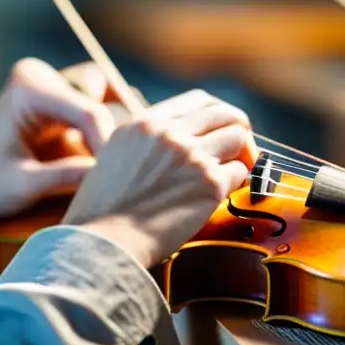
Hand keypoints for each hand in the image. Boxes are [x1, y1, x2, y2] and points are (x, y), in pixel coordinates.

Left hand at [0, 58, 115, 249]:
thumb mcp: (22, 186)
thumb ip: (68, 177)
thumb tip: (114, 176)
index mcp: (28, 89)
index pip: (89, 113)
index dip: (109, 146)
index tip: (118, 180)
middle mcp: (41, 77)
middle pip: (102, 95)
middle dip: (116, 132)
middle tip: (124, 169)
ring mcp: (50, 85)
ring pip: (104, 95)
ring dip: (113, 128)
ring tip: (119, 164)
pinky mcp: (58, 100)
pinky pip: (95, 106)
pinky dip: (105, 131)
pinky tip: (109, 160)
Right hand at [63, 89, 257, 268]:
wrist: (103, 243)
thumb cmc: (102, 212)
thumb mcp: (114, 157)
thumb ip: (145, 143)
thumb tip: (175, 145)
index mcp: (144, 123)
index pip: (198, 100)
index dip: (217, 115)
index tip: (219, 131)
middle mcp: (169, 133)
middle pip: (224, 114)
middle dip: (238, 130)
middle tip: (239, 151)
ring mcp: (191, 156)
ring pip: (238, 137)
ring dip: (242, 155)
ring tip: (233, 174)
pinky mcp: (208, 184)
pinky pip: (241, 172)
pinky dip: (237, 183)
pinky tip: (223, 196)